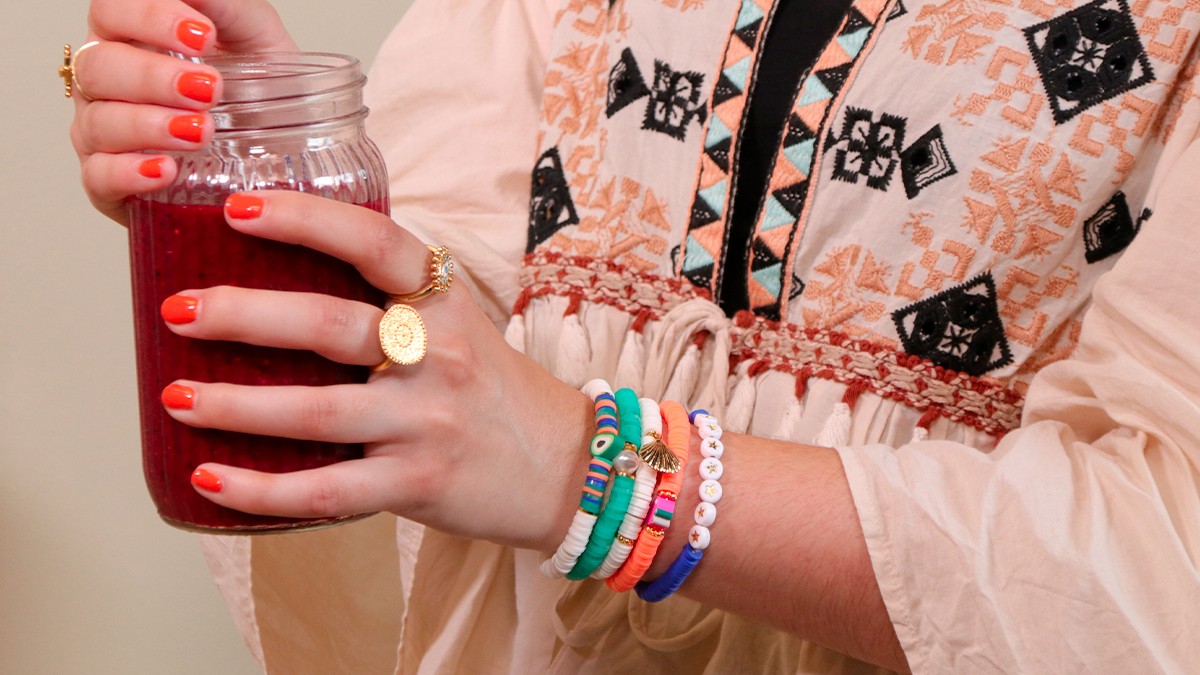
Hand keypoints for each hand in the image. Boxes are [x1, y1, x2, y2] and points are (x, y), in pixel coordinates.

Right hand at [70, 0, 296, 224]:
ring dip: (148, 125)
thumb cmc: (256, 91)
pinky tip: (165, 169)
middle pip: (99, 66)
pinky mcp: (110, 182)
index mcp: (132, 35)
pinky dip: (129, 172)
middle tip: (211, 89)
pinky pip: (98, 177)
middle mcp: (108, 81)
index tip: (203, 36)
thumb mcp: (255, 40)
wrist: (278, 155)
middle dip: (154, 78)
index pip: (112, 9)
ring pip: (98, 122)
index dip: (150, 18)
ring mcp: (103, 132)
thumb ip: (227, 6)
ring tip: (202, 131)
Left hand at [162, 191, 592, 550]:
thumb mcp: (461, 324)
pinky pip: (326, 490)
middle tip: (177, 309)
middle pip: (328, 324)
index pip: (374, 243)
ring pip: (314, 412)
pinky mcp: (417, 484)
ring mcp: (427, 422)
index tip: (235, 208)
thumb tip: (291, 267)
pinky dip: (261, 489)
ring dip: (235, 405)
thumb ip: (395, 298)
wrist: (566, 467)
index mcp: (446, 303)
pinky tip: (211, 478)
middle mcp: (439, 356)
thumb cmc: (496, 390)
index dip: (304, 219)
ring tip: (175, 397)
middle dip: (243, 315)